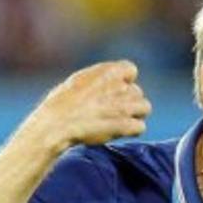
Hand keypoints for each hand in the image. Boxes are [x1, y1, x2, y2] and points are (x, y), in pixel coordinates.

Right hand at [29, 60, 152, 151]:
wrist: (57, 124)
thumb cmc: (61, 104)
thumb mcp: (78, 81)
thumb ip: (97, 80)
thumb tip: (105, 83)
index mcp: (108, 72)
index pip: (130, 69)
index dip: (125, 81)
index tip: (114, 91)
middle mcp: (120, 86)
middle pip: (137, 92)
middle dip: (128, 102)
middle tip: (113, 112)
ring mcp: (125, 106)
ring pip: (145, 108)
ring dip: (135, 115)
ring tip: (120, 122)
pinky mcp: (125, 125)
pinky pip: (140, 127)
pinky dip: (132, 130)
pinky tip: (120, 132)